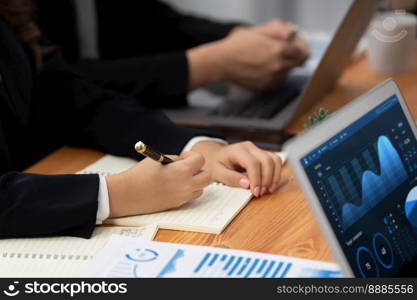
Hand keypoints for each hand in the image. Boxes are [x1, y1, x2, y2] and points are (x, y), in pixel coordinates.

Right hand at [106, 151, 211, 217]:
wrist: (126, 195)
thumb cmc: (140, 174)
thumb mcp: (158, 159)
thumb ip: (175, 160)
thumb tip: (184, 161)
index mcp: (182, 171)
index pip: (201, 160)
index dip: (193, 156)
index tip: (184, 157)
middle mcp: (186, 185)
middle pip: (208, 177)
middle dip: (200, 170)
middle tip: (187, 167)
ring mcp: (182, 197)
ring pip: (201, 189)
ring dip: (195, 181)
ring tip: (179, 178)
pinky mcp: (177, 205)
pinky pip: (190, 197)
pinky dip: (187, 190)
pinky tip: (173, 186)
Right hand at [187, 20, 309, 90]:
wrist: (221, 63)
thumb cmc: (237, 45)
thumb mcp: (258, 30)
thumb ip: (278, 30)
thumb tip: (290, 33)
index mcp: (279, 50)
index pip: (303, 52)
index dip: (299, 47)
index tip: (294, 46)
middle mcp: (279, 66)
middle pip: (297, 63)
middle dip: (291, 57)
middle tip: (280, 52)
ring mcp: (273, 78)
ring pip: (286, 72)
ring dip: (282, 66)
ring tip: (265, 60)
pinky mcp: (266, 87)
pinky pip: (277, 80)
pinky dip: (273, 75)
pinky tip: (261, 69)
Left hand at [192, 141, 281, 196]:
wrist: (216, 156)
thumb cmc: (216, 164)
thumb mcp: (217, 173)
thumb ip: (231, 178)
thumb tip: (247, 184)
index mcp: (237, 150)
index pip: (252, 163)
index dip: (256, 179)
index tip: (255, 192)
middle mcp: (249, 147)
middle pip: (266, 160)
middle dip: (266, 179)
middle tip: (260, 193)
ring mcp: (257, 149)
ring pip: (274, 160)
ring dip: (274, 176)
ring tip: (268, 190)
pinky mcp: (262, 154)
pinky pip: (275, 161)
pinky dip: (276, 173)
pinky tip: (270, 184)